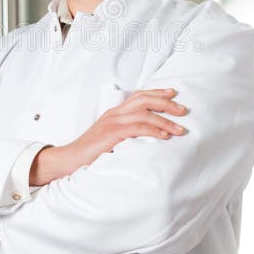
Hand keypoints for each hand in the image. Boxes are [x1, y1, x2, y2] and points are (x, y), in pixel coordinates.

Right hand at [29, 88, 186, 185]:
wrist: (70, 160)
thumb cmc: (91, 153)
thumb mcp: (111, 139)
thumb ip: (126, 134)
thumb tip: (148, 137)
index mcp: (114, 113)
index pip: (138, 96)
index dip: (157, 93)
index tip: (173, 93)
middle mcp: (114, 113)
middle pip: (144, 99)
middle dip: (166, 103)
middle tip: (183, 110)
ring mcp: (112, 122)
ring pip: (144, 113)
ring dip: (164, 120)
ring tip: (179, 129)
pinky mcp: (112, 134)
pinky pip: (137, 128)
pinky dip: (153, 131)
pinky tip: (164, 136)